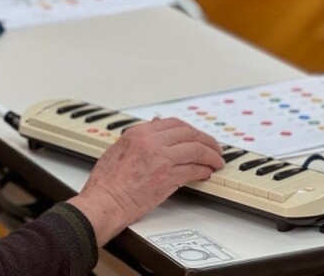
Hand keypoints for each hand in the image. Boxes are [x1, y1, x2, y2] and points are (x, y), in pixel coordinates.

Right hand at [67, 119, 223, 244]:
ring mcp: (161, 158)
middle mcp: (151, 142)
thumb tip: (155, 125)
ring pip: (196, 150)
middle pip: (189, 133)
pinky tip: (207, 172)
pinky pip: (194, 169)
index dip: (190, 130)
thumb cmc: (108, 180)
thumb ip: (139, 137)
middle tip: (214, 148)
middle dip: (206, 140)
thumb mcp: (119, 148)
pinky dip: (204, 170)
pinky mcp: (168, 177)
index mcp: (139, 133)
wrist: (106, 199)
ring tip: (216, 161)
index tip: (196, 136)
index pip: (173, 123)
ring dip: (211, 155)